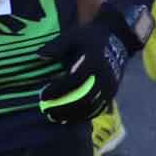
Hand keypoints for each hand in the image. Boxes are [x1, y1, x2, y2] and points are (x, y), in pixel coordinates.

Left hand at [37, 4, 139, 125]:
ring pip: (91, 107)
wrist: (117, 39)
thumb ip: (57, 46)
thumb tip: (39, 55)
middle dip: (64, 107)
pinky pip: (98, 109)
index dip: (58, 90)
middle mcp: (103, 77)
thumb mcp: (73, 36)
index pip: (73, 80)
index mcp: (93, 61)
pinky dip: (83, 116)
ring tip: (55, 117)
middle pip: (83, 98)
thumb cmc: (90, 37)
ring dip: (72, 115)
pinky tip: (70, 118)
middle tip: (46, 111)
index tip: (42, 95)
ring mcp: (109, 87)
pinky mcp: (112, 93)